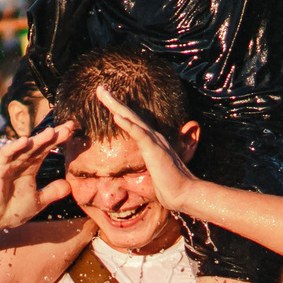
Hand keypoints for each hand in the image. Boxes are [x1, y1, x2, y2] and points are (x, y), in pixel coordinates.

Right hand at [0, 124, 75, 235]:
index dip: (58, 139)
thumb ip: (53, 192)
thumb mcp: (38, 201)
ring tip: (51, 132)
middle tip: (68, 126)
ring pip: (24, 148)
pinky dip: (14, 147)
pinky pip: (5, 154)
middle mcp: (20, 162)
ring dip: (37, 139)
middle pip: (38, 145)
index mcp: (29, 167)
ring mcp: (8, 163)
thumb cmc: (12, 210)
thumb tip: (70, 185)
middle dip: (52, 135)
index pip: (45, 149)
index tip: (72, 130)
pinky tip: (25, 141)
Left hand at [93, 87, 199, 213]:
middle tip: (99, 88)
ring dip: (117, 106)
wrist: (183, 194)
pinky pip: (139, 134)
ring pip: (133, 119)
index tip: (106, 99)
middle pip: (130, 115)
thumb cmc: (170, 186)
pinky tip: (116, 115)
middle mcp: (153, 137)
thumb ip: (150, 162)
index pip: (132, 121)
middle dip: (113, 101)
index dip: (119, 109)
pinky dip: (127, 124)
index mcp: (152, 141)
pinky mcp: (154, 150)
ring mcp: (154, 142)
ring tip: (103, 94)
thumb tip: (146, 163)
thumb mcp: (155, 170)